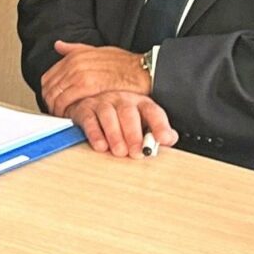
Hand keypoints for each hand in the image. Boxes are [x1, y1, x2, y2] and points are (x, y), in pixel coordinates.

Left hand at [40, 39, 151, 113]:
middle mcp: (74, 63)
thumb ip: (76, 49)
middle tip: (54, 111)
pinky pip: (66, 100)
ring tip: (61, 115)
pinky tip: (68, 116)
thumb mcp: (98, 51)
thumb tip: (58, 45)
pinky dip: (63, 110)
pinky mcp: (87, 85)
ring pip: (55, 94)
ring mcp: (80, 73)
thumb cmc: (125, 64)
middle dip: (49, 101)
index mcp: (75, 56)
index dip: (48, 91)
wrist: (143, 70)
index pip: (49, 76)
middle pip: (49, 87)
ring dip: (55, 107)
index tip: (52, 100)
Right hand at [62, 89, 177, 160]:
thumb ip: (156, 131)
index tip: (164, 139)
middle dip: (133, 134)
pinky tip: (101, 146)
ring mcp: (102, 103)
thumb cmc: (120, 119)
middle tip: (136, 152)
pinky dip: (95, 134)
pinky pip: (89, 120)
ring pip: (108, 115)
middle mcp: (122, 100)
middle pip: (128, 113)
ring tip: (119, 152)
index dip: (160, 125)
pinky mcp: (85, 110)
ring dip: (115, 135)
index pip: (153, 112)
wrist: (90, 105)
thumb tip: (169, 139)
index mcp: (140, 103)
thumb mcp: (141, 122)